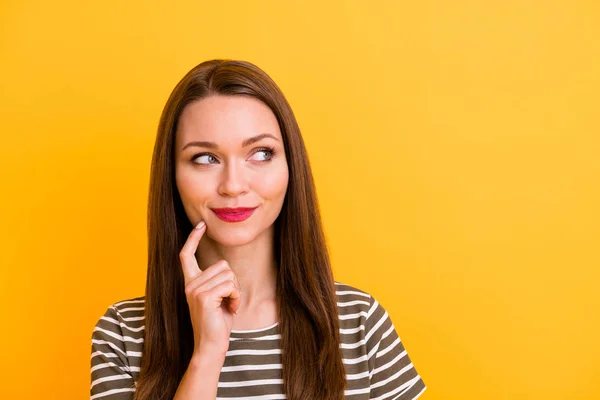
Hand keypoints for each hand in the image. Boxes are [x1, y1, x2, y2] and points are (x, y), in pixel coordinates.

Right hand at [179, 220, 241, 355]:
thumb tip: (225, 267)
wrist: (212, 345)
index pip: (187, 255)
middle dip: (233, 282)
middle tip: (229, 300)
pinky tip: (231, 308)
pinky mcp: (204, 297)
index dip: (193, 238)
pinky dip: (236, 296)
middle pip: (222, 265)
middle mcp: (190, 284)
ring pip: (228, 274)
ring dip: (235, 290)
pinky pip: (230, 285)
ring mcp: (195, 290)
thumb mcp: (218, 297)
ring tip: (229, 305)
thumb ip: (218, 281)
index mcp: (191, 282)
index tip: (200, 224)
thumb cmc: (218, 323)